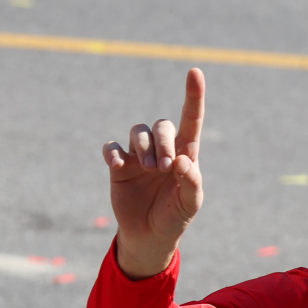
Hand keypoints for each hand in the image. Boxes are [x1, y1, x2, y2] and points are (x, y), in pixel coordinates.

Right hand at [102, 68, 205, 278]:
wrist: (150, 235)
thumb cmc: (175, 216)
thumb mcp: (190, 203)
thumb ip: (191, 181)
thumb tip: (183, 159)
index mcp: (185, 154)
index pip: (191, 119)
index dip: (194, 95)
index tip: (195, 71)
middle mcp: (162, 149)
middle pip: (161, 125)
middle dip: (163, 142)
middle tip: (164, 167)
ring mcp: (139, 156)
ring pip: (138, 131)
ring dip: (143, 146)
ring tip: (148, 168)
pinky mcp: (118, 166)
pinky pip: (112, 147)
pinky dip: (113, 152)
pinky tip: (118, 165)